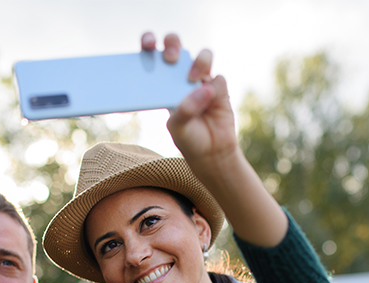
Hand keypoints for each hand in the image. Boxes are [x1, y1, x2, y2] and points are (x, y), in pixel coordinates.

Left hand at [146, 33, 285, 246]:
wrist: (212, 154)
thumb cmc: (188, 139)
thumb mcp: (178, 128)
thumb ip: (185, 109)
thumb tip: (202, 88)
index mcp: (163, 81)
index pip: (153, 54)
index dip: (149, 42)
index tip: (148, 44)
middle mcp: (182, 76)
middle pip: (177, 46)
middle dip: (173, 45)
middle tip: (170, 59)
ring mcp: (202, 80)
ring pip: (203, 56)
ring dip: (199, 62)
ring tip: (193, 79)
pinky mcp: (220, 88)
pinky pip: (218, 79)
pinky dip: (214, 87)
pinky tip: (210, 98)